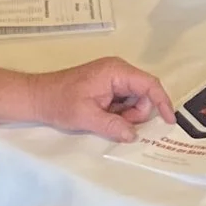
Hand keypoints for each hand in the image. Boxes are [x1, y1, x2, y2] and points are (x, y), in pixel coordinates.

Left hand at [30, 57, 174, 139]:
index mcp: (116, 71)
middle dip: (136, 113)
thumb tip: (133, 135)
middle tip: (116, 123)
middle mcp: (118, 71)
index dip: (162, 102)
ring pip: (135, 100)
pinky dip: (119, 113)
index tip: (169, 122)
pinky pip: (124, 101)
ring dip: (125, 115)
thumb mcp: (86, 116)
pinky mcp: (107, 86)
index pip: (149, 84)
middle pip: (144, 94)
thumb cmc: (59, 102)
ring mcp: (113, 78)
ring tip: (103, 119)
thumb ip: (112, 125)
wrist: (37, 97)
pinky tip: (102, 117)